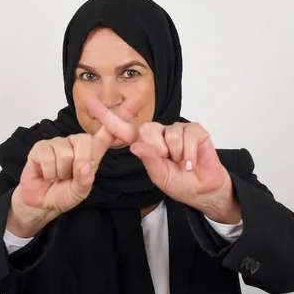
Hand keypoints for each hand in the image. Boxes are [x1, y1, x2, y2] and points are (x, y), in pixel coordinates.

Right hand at [7, 100, 137, 236]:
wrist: (41, 202)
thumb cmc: (63, 194)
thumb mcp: (80, 192)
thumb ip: (85, 181)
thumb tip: (85, 166)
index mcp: (91, 152)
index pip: (107, 134)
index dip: (118, 120)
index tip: (132, 104)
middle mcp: (76, 142)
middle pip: (85, 143)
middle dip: (78, 166)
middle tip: (70, 177)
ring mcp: (58, 143)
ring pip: (66, 154)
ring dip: (61, 172)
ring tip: (57, 176)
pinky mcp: (40, 147)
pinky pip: (49, 157)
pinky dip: (48, 172)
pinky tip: (46, 173)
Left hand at [87, 99, 239, 223]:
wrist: (203, 190)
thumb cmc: (179, 183)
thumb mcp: (159, 176)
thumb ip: (149, 160)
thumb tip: (136, 144)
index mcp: (145, 144)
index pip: (123, 129)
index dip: (107, 116)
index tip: (90, 103)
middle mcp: (159, 133)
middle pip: (147, 130)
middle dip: (158, 151)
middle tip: (169, 162)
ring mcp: (176, 129)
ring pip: (170, 137)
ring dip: (177, 156)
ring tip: (182, 163)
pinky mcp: (194, 129)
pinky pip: (186, 137)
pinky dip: (189, 155)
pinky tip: (191, 162)